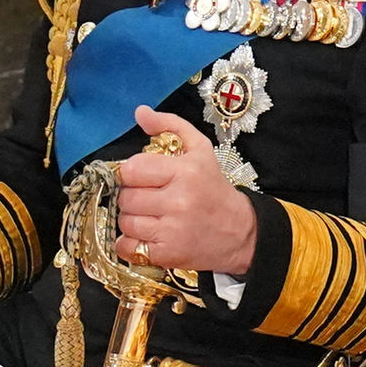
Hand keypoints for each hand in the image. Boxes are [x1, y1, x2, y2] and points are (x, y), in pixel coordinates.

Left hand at [114, 107, 258, 274]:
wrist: (241, 232)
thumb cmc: (213, 188)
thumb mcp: (199, 150)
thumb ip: (170, 126)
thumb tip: (140, 112)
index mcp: (185, 172)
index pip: (131, 170)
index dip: (131, 174)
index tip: (143, 178)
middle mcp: (178, 201)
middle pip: (125, 197)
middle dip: (132, 197)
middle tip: (151, 198)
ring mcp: (172, 230)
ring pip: (124, 222)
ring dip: (132, 219)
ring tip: (153, 217)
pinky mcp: (167, 254)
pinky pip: (126, 246)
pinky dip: (130, 243)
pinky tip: (149, 235)